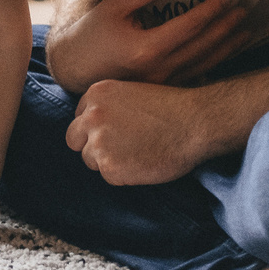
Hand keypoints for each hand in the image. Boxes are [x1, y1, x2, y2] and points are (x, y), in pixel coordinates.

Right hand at [41, 0, 248, 95]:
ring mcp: (161, 82)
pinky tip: (225, 53)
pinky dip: (213, 63)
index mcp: (147, 48)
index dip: (210, 11)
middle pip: (202, 46)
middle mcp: (159, 69)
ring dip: (226, 47)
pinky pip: (194, 75)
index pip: (189, 26)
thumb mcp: (114, 6)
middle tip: (243, 11)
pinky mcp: (160, 88)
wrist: (74, 67)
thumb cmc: (91, 34)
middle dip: (226, 28)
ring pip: (203, 64)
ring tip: (243, 32)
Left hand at [66, 79, 226, 185]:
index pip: (80, 117)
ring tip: (137, 154)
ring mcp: (98, 142)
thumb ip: (108, 107)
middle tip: (118, 149)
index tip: (115, 133)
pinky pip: (108, 176)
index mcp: (96, 93)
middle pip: (74, 139)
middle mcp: (91, 116)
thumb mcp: (131, 93)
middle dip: (91, 146)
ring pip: (90, 160)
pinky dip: (124, 175)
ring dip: (109, 162)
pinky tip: (144, 163)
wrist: (194, 122)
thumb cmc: (172, 108)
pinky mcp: (109, 166)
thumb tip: (94, 128)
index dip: (96, 128)